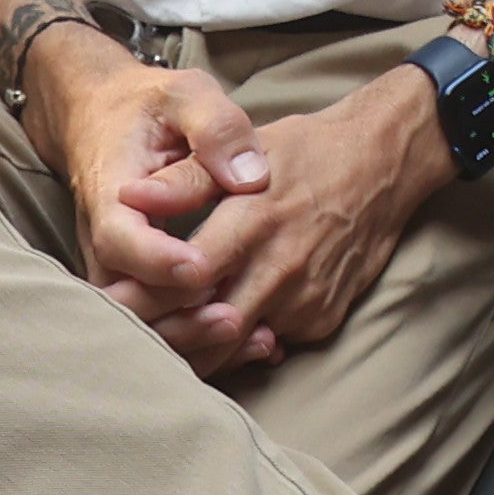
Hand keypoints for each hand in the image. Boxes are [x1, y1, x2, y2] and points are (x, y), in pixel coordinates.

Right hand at [26, 35, 274, 343]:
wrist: (105, 117)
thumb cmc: (151, 106)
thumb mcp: (185, 94)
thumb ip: (216, 128)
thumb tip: (250, 176)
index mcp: (111, 193)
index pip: (121, 240)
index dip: (158, 260)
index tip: (202, 266)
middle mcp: (105, 241)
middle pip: (127, 300)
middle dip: (179, 317)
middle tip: (235, 316)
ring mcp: (117, 268)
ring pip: (141, 322)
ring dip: (190, 337)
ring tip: (249, 335)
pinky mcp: (136, 282)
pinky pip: (158, 321)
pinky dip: (197, 338)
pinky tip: (250, 340)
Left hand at [117, 68, 453, 374]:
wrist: (386, 164)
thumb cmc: (310, 152)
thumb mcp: (250, 147)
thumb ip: (187, 178)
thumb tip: (130, 197)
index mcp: (254, 222)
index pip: (185, 279)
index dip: (142, 297)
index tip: (107, 302)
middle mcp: (281, 268)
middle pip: (206, 328)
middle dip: (162, 336)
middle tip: (123, 336)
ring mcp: (305, 300)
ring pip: (236, 345)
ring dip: (196, 347)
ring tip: (158, 340)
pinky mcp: (322, 318)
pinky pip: (269, 341)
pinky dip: (239, 342)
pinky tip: (214, 329)